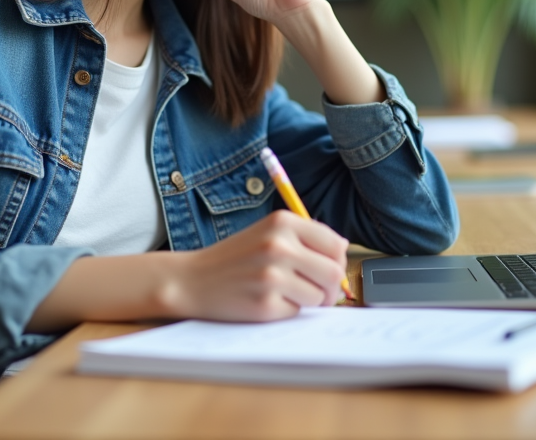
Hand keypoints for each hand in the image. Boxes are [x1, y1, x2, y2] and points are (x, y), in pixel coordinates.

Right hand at [165, 210, 349, 321]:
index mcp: (282, 222)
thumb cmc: (235, 258)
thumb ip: (304, 237)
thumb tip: (344, 249)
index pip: (335, 244)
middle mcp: (278, 245)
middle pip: (334, 273)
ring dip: (309, 300)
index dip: (337, 261)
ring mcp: (271, 275)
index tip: (327, 269)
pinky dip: (288, 310)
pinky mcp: (265, 303)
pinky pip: (298, 312)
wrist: (192, 279)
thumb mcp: (267, 233)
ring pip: (320, 296)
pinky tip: (268, 301)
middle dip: (331, 287)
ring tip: (285, 293)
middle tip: (317, 292)